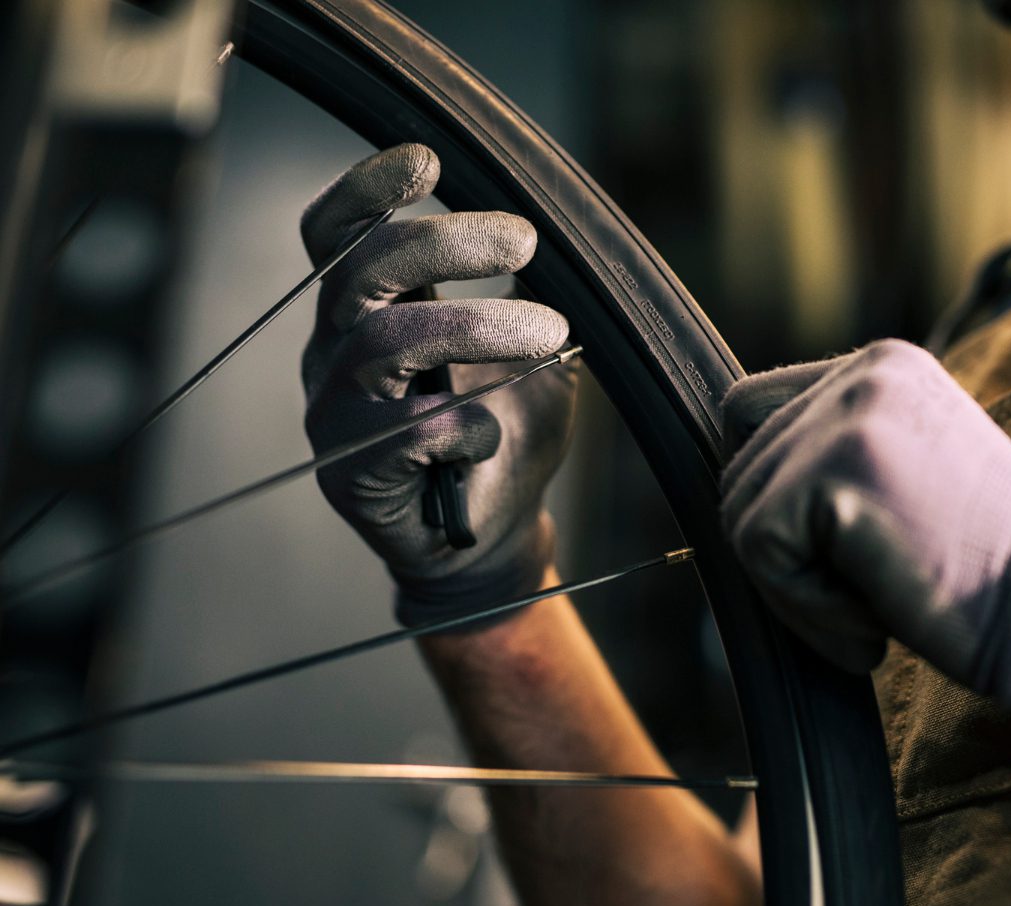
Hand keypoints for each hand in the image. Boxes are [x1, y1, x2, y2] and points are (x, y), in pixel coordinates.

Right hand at [301, 143, 574, 625]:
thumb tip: (571, 246)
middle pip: (360, 273)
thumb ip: (535, 303)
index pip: (336, 236)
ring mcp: (335, 414)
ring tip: (549, 331)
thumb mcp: (534, 357)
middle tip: (525, 240)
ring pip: (383, 343)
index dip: (365, 191)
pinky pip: (406, 433)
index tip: (426, 159)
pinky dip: (466, 427)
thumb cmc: (507, 436)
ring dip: (473, 327)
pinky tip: (493, 438)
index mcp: (368, 314)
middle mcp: (336, 355)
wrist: (493, 536)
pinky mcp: (350, 476)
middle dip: (444, 244)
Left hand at [719, 339, 1010, 713]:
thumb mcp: (913, 470)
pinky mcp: (834, 472)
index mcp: (885, 364)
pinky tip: (874, 617)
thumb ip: (839, 451)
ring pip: (741, 510)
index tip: (838, 546)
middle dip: (786, 547)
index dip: (774, 492)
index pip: (754, 408)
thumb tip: (743, 476)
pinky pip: (757, 551)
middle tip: (868, 590)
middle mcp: (865, 372)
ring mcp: (848, 416)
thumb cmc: (991, 564)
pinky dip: (803, 606)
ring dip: (795, 582)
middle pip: (741, 465)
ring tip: (877, 602)